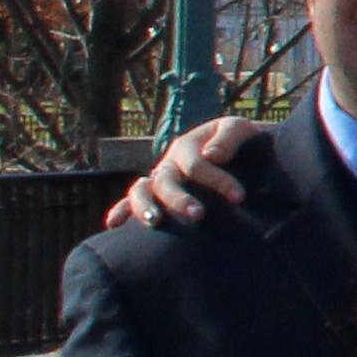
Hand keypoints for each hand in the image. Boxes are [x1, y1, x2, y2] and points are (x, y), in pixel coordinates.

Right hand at [107, 114, 265, 233]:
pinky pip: (131, 201)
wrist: (244, 149)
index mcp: (187, 146)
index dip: (217, 180)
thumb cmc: (244, 141)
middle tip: (199, 215)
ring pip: (141, 190)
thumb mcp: (239, 130)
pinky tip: (113, 225)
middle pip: (165, 181)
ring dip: (144, 206)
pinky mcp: (157, 194)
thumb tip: (213, 156)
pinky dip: (121, 210)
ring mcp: (159, 178)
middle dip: (179, 199)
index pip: (196, 165)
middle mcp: (169, 163)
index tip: (239, 197)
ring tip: (154, 222)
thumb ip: (229, 138)